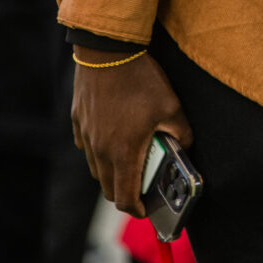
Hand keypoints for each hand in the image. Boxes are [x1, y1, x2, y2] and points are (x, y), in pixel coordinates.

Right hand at [72, 51, 191, 217]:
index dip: (136, 210)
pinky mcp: (78, 121)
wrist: (107, 51)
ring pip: (96, 168)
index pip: (124, 198)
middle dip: (125, 194)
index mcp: (123, 153)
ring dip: (112, 173)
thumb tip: (184, 147)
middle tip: (142, 187)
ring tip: (130, 161)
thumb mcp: (172, 107)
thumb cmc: (140, 80)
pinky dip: (99, 151)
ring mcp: (86, 136)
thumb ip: (181, 133)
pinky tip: (113, 137)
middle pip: (108, 188)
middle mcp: (99, 150)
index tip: (146, 210)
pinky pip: (86, 147)